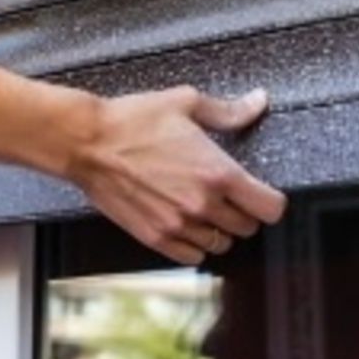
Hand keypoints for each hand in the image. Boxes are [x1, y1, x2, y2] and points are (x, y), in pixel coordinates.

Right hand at [68, 86, 285, 265]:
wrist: (87, 142)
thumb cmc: (133, 119)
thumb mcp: (185, 103)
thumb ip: (228, 110)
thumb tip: (258, 102)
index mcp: (218, 173)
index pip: (270, 208)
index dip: (270, 200)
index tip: (260, 193)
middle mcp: (203, 205)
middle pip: (248, 228)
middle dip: (243, 212)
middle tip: (226, 195)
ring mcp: (179, 225)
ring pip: (221, 245)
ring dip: (218, 230)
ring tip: (202, 209)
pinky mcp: (155, 238)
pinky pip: (192, 257)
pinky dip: (194, 244)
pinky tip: (184, 223)